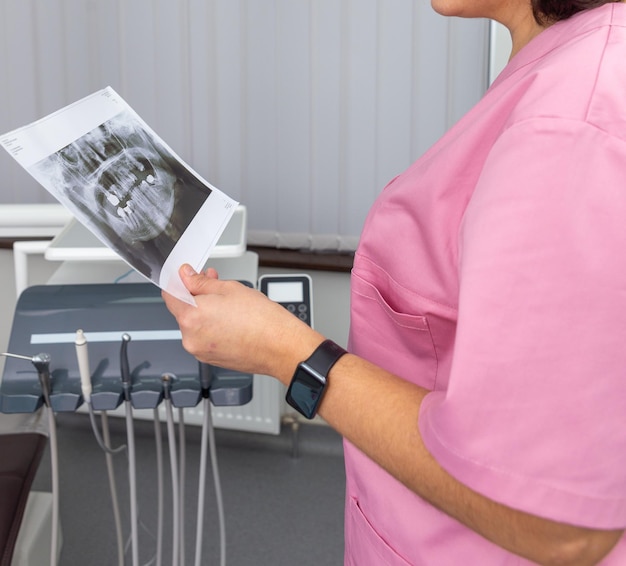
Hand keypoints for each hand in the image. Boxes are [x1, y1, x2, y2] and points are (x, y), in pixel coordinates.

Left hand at [162, 265, 324, 381]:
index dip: (179, 281)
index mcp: (191, 317)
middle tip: (214, 283)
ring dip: (206, 312)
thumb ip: (201, 282)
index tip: (188, 276)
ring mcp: (200, 351)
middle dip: (197, 295)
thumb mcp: (230, 288)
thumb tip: (186, 276)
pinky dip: (213, 327)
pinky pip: (205, 338)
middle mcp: (191, 338)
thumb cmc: (263, 321)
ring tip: (230, 304)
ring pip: (195, 325)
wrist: (282, 347)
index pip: (170, 294)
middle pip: (183, 310)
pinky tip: (232, 320)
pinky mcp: (211, 360)